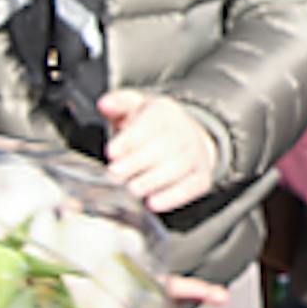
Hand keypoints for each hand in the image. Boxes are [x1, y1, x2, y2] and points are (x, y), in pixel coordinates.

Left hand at [97, 90, 222, 212]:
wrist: (187, 139)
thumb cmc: (151, 127)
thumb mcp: (134, 108)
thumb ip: (117, 104)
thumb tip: (104, 104)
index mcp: (164, 112)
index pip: (148, 125)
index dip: (129, 140)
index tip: (111, 153)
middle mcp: (184, 132)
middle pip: (163, 148)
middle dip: (136, 163)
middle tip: (115, 175)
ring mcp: (196, 155)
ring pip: (177, 168)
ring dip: (152, 181)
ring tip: (131, 190)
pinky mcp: (202, 177)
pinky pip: (190, 187)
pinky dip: (172, 197)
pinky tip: (153, 204)